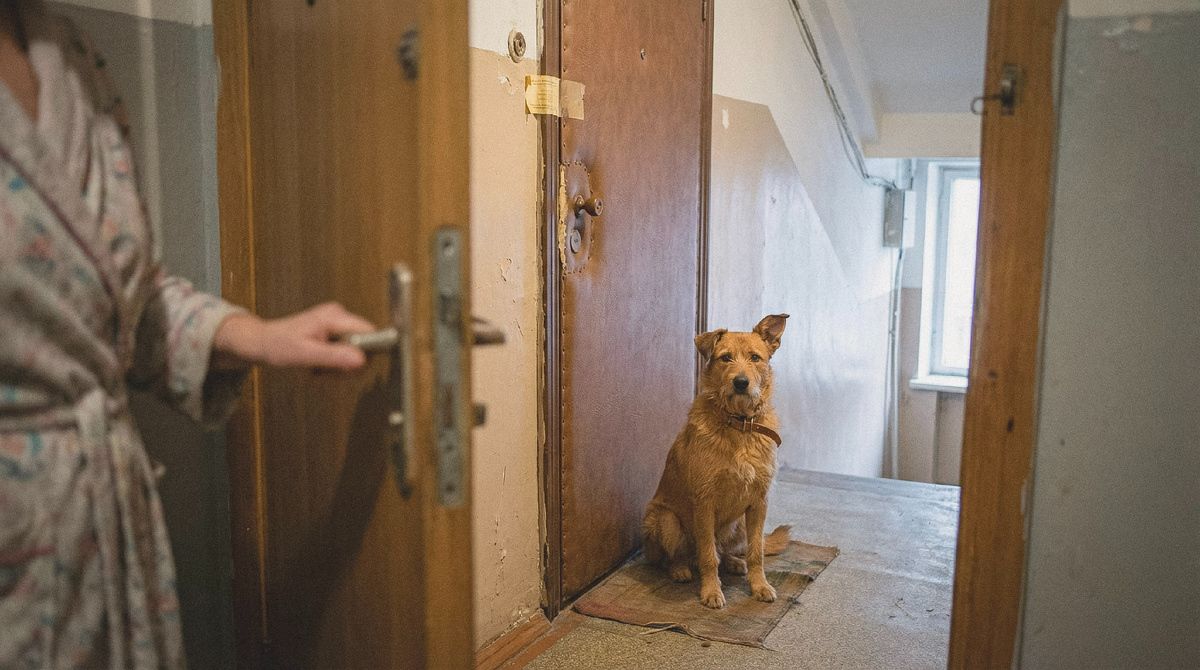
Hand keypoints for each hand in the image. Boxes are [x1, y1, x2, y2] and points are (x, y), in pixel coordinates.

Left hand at [212, 302, 375, 370]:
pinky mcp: (334, 333)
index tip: (350, 368)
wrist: (261, 343)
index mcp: (334, 316)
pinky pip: (346, 353)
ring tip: (319, 369)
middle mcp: (338, 316)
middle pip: (365, 345)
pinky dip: (334, 365)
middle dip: (349, 364)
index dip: (367, 352)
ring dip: (340, 367)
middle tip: (326, 371)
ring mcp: (336, 324)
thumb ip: (334, 357)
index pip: (369, 332)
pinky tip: (319, 366)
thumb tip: (362, 360)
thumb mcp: (305, 355)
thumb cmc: (277, 346)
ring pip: (356, 352)